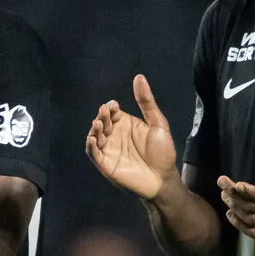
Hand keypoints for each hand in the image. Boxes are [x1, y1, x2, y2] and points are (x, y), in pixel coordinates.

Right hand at [88, 77, 180, 198]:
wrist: (163, 178)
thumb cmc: (163, 152)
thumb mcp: (157, 123)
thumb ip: (147, 102)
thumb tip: (139, 77)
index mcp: (125, 125)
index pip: (112, 112)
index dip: (110, 108)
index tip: (113, 105)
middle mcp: (115, 136)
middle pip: (103, 122)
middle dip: (102, 116)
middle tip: (105, 112)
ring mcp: (109, 150)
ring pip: (96, 136)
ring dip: (95, 129)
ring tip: (99, 123)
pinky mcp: (106, 164)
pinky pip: (94, 154)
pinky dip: (91, 146)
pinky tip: (94, 139)